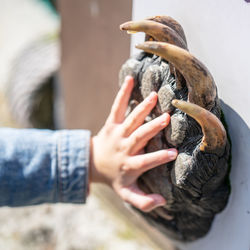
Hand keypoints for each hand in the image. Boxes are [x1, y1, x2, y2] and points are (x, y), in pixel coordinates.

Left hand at [90, 76, 177, 211]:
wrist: (92, 164)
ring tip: (154, 96)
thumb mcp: (127, 194)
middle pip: (139, 137)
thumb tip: (163, 201)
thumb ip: (144, 201)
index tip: (175, 152)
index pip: (146, 162)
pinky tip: (129, 79)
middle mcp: (123, 148)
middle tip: (167, 117)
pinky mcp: (111, 123)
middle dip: (152, 128)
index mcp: (129, 165)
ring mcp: (117, 133)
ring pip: (131, 120)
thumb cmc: (114, 178)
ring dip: (142, 108)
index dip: (160, 158)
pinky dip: (122, 93)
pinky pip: (116, 107)